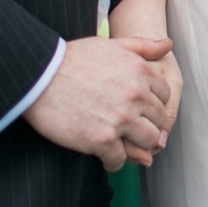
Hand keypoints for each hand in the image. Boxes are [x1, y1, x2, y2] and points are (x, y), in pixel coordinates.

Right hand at [24, 35, 173, 171]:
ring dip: (136, 146)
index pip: (164, 96)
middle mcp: (136, 96)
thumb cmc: (73, 58)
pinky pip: (120, 159)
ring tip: (122, 145)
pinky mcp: (102, 139)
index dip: (152, 104)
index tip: (140, 110)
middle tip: (131, 131)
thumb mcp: (113, 45)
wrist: (39, 75)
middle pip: (158, 121)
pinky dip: (114, 161)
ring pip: (147, 141)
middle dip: (147, 126)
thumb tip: (168, 45)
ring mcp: (121, 119)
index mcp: (141, 72)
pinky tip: (105, 156)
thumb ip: (144, 46)